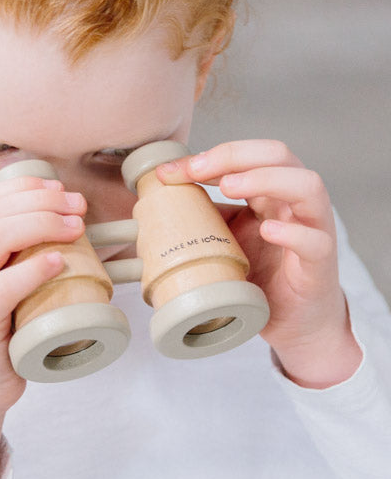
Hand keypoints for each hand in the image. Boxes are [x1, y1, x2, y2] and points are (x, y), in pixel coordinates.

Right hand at [0, 175, 86, 478]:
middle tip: (78, 206)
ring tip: (77, 227)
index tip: (61, 190)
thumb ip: (2, 256)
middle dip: (42, 201)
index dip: (26, 187)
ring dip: (43, 224)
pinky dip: (35, 267)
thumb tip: (54, 220)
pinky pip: (4, 284)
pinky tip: (60, 261)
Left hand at [157, 140, 361, 387]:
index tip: (168, 172)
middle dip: (234, 155)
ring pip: (307, 186)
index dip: (209, 157)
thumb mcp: (224, 240)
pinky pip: (315, 241)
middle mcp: (293, 204)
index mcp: (269, 194)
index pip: (247, 157)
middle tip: (197, 170)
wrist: (291, 322)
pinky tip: (268, 231)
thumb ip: (204, 217)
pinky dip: (292, 232)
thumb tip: (158, 203)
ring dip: (265, 179)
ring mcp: (312, 230)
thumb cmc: (261, 276)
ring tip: (229, 187)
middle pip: (279, 156)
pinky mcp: (320, 264)